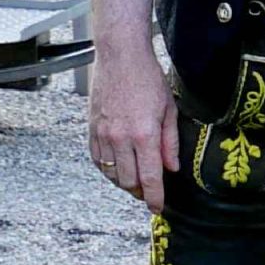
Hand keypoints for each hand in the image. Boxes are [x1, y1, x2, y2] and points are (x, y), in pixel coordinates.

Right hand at [89, 37, 179, 212]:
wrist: (120, 56)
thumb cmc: (147, 78)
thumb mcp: (169, 109)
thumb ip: (170, 142)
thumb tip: (172, 168)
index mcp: (144, 134)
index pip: (150, 178)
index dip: (155, 197)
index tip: (157, 207)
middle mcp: (121, 138)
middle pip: (128, 181)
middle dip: (140, 192)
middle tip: (149, 193)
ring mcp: (103, 134)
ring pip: (112, 174)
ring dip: (124, 182)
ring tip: (135, 181)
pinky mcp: (92, 128)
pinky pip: (98, 160)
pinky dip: (108, 169)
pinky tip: (118, 167)